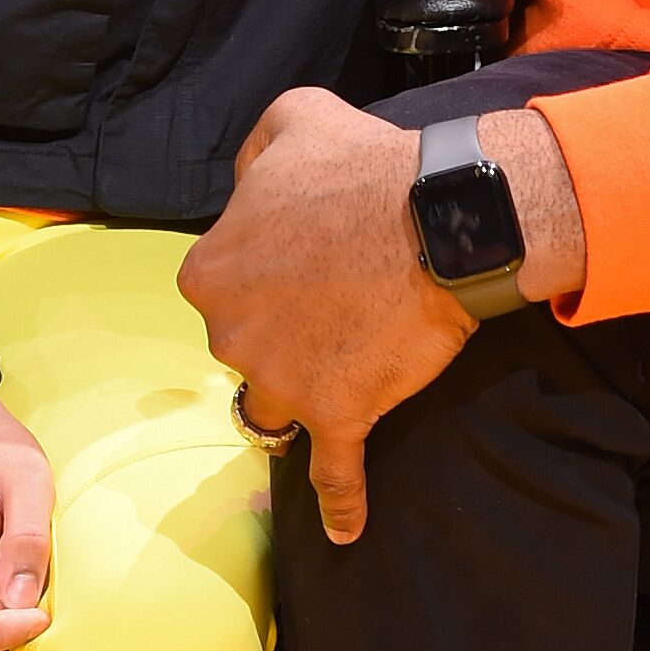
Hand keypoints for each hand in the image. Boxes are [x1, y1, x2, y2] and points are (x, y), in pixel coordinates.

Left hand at [177, 88, 472, 544]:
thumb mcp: (291, 120)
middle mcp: (230, 336)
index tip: (302, 262)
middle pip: (245, 349)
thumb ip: (253, 154)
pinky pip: (335, 475)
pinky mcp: (339, 416)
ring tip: (339, 374)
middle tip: (335, 301)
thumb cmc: (366, 166)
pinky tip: (346, 529)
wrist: (440, 218)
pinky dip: (342, 503)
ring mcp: (283, 383)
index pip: (219, 289)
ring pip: (275, 405)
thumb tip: (247, 187)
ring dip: (300, 395)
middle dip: (280, 332)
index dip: (262, 275)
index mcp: (209, 272)